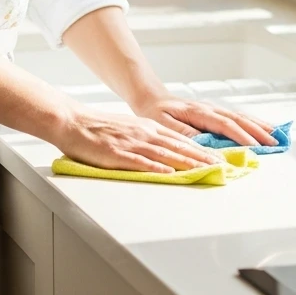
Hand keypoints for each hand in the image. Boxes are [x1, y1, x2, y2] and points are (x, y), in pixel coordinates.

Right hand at [51, 103, 227, 174]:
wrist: (72, 121)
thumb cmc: (98, 128)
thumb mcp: (128, 129)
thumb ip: (147, 139)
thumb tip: (167, 153)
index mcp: (147, 128)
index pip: (181, 140)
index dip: (202, 150)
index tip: (219, 159)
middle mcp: (144, 133)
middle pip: (179, 146)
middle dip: (203, 158)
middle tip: (223, 167)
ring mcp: (131, 144)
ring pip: (165, 154)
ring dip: (188, 163)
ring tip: (205, 170)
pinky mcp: (117, 154)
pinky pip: (140, 162)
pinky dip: (157, 167)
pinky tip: (169, 173)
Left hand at [131, 95, 279, 147]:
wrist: (152, 98)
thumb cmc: (156, 113)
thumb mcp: (164, 124)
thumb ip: (185, 133)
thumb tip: (206, 144)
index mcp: (198, 112)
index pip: (224, 124)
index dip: (241, 136)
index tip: (255, 147)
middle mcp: (209, 108)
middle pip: (238, 119)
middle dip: (257, 131)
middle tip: (275, 144)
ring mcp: (213, 109)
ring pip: (240, 116)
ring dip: (258, 126)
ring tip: (276, 135)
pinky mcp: (214, 113)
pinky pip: (236, 117)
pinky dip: (251, 123)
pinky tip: (262, 128)